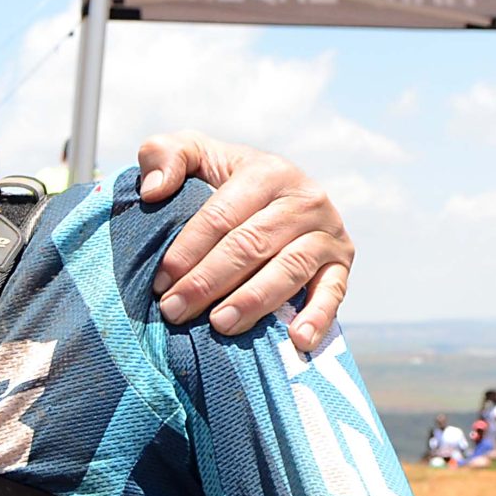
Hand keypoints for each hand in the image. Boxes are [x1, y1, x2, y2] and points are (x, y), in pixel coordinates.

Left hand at [136, 132, 354, 346]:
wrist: (274, 194)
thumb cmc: (220, 180)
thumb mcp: (192, 154)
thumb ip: (164, 154)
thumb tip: (153, 190)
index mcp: (266, 172)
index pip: (221, 216)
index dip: (187, 250)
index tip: (160, 281)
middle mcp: (304, 199)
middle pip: (251, 245)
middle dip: (208, 282)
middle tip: (175, 311)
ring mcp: (328, 232)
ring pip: (289, 269)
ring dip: (253, 301)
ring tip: (220, 325)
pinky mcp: (341, 263)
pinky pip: (333, 292)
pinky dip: (318, 317)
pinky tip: (297, 341)